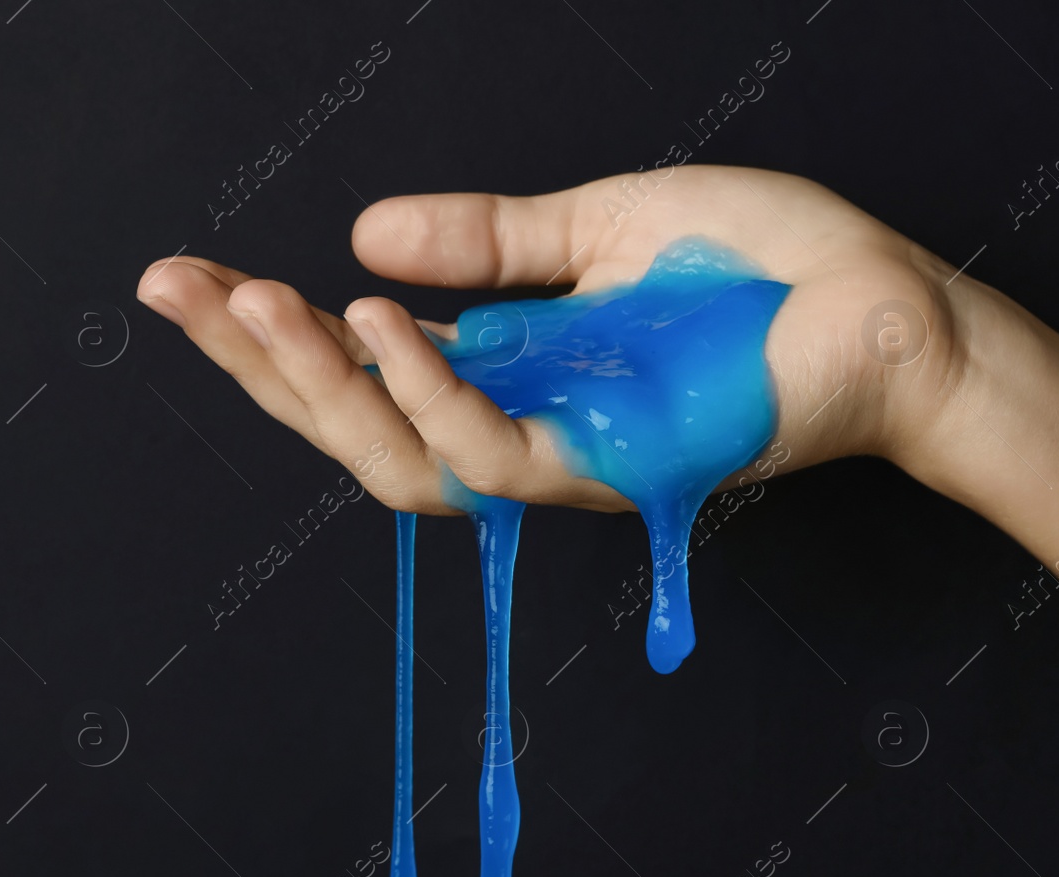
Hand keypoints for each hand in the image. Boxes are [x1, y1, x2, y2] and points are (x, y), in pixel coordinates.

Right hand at [134, 165, 976, 513]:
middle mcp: (530, 423)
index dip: (275, 333)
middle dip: (263, 369)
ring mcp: (571, 457)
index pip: (372, 369)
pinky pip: (497, 460)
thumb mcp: (601, 226)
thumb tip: (365, 238)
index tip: (189, 277)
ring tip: (254, 304)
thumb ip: (492, 244)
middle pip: (364, 432)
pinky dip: (429, 398)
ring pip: (408, 464)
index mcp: (517, 365)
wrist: (879, 301)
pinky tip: (371, 327)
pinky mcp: (618, 470)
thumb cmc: (761, 265)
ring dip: (319, 389)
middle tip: (179, 292)